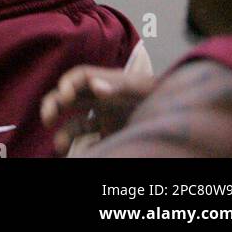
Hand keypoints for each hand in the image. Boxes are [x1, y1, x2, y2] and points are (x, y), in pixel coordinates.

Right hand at [40, 63, 155, 154]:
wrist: (185, 118)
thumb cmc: (164, 96)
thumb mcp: (143, 88)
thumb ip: (120, 86)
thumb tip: (96, 86)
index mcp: (109, 81)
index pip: (80, 76)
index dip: (68, 83)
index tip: (64, 95)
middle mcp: (103, 98)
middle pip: (70, 97)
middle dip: (55, 104)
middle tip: (47, 118)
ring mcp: (107, 118)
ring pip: (76, 122)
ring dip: (64, 131)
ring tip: (58, 146)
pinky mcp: (112, 136)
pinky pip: (90, 141)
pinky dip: (79, 147)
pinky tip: (75, 155)